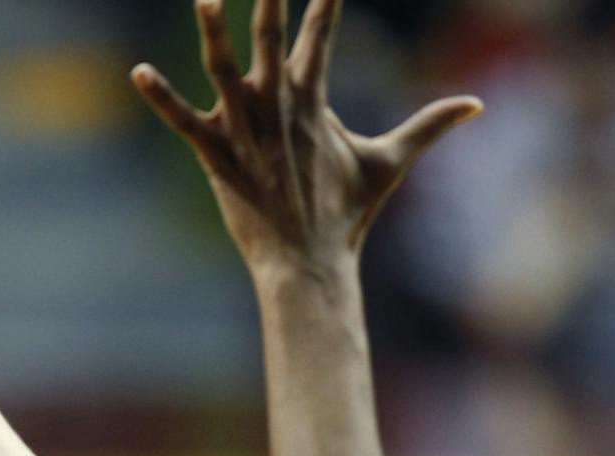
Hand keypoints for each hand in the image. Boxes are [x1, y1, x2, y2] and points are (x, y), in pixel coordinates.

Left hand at [133, 0, 480, 275]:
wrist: (307, 264)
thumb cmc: (344, 217)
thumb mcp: (388, 164)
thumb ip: (429, 127)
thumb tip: (477, 106)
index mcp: (313, 100)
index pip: (319, 32)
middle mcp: (278, 106)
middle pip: (269, 36)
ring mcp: (246, 131)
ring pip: (224, 70)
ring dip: (213, 32)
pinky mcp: (217, 158)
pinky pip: (183, 122)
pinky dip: (160, 99)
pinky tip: (138, 73)